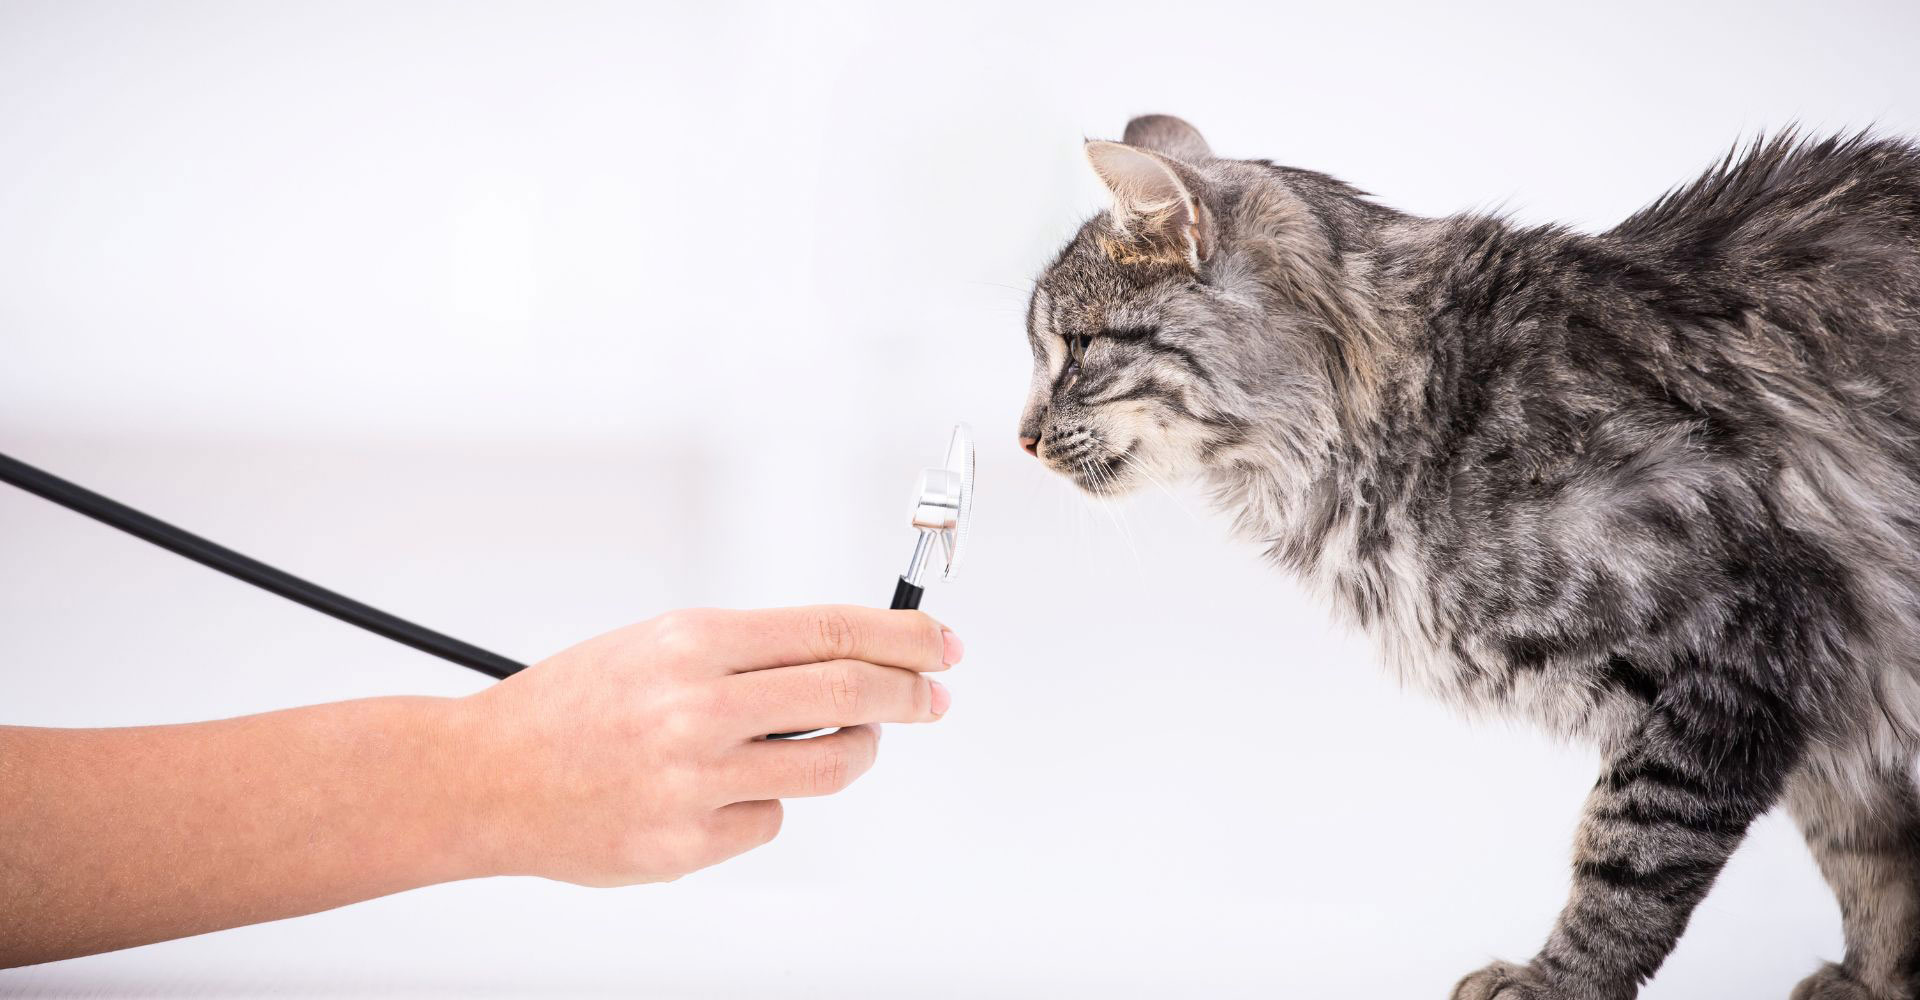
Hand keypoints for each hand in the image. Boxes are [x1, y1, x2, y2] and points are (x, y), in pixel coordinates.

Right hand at [457, 605, 961, 885]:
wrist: (485, 778)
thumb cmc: (568, 708)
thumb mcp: (656, 644)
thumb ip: (746, 653)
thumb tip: (845, 659)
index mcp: (692, 643)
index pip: (832, 630)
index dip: (903, 636)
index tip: (939, 643)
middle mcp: (698, 707)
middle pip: (850, 693)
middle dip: (910, 694)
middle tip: (933, 695)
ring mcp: (695, 781)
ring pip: (829, 767)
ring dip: (855, 752)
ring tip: (847, 741)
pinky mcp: (688, 844)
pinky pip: (771, 820)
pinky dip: (766, 803)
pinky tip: (726, 791)